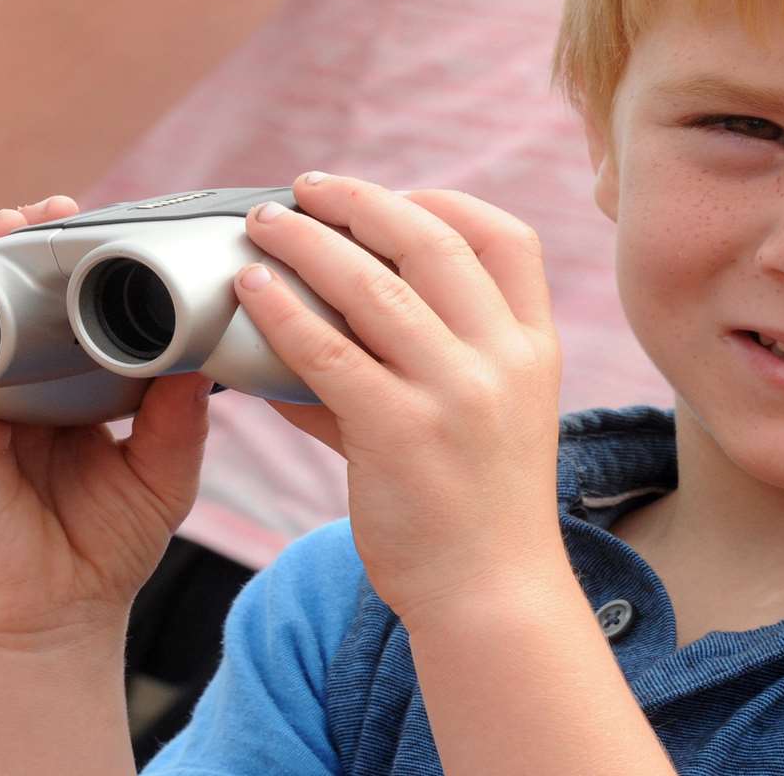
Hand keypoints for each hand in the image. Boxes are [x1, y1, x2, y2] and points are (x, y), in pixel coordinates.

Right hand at [0, 198, 211, 643]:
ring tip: (30, 216)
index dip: (86, 266)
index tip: (125, 226)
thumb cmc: (105, 549)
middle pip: (14, 295)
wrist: (53, 621)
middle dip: (37, 243)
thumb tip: (202, 353)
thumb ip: (181, 414)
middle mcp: (17, 387)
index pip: (67, 311)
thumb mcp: (164, 470)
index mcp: (67, 392)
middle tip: (77, 207)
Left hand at [232, 174, 565, 618]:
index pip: (507, 238)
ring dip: (309, 242)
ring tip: (265, 223)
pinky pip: (327, 352)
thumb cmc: (478, 508)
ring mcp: (455, 394)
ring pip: (373, 285)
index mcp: (533, 348)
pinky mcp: (400, 432)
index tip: (394, 197)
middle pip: (433, 242)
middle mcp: (503, 359)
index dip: (446, 201)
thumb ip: (414, 365)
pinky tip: (249, 292)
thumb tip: (313, 325)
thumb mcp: (482, 418)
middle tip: (306, 188)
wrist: (491, 595)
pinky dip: (281, 312)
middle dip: (362, 201)